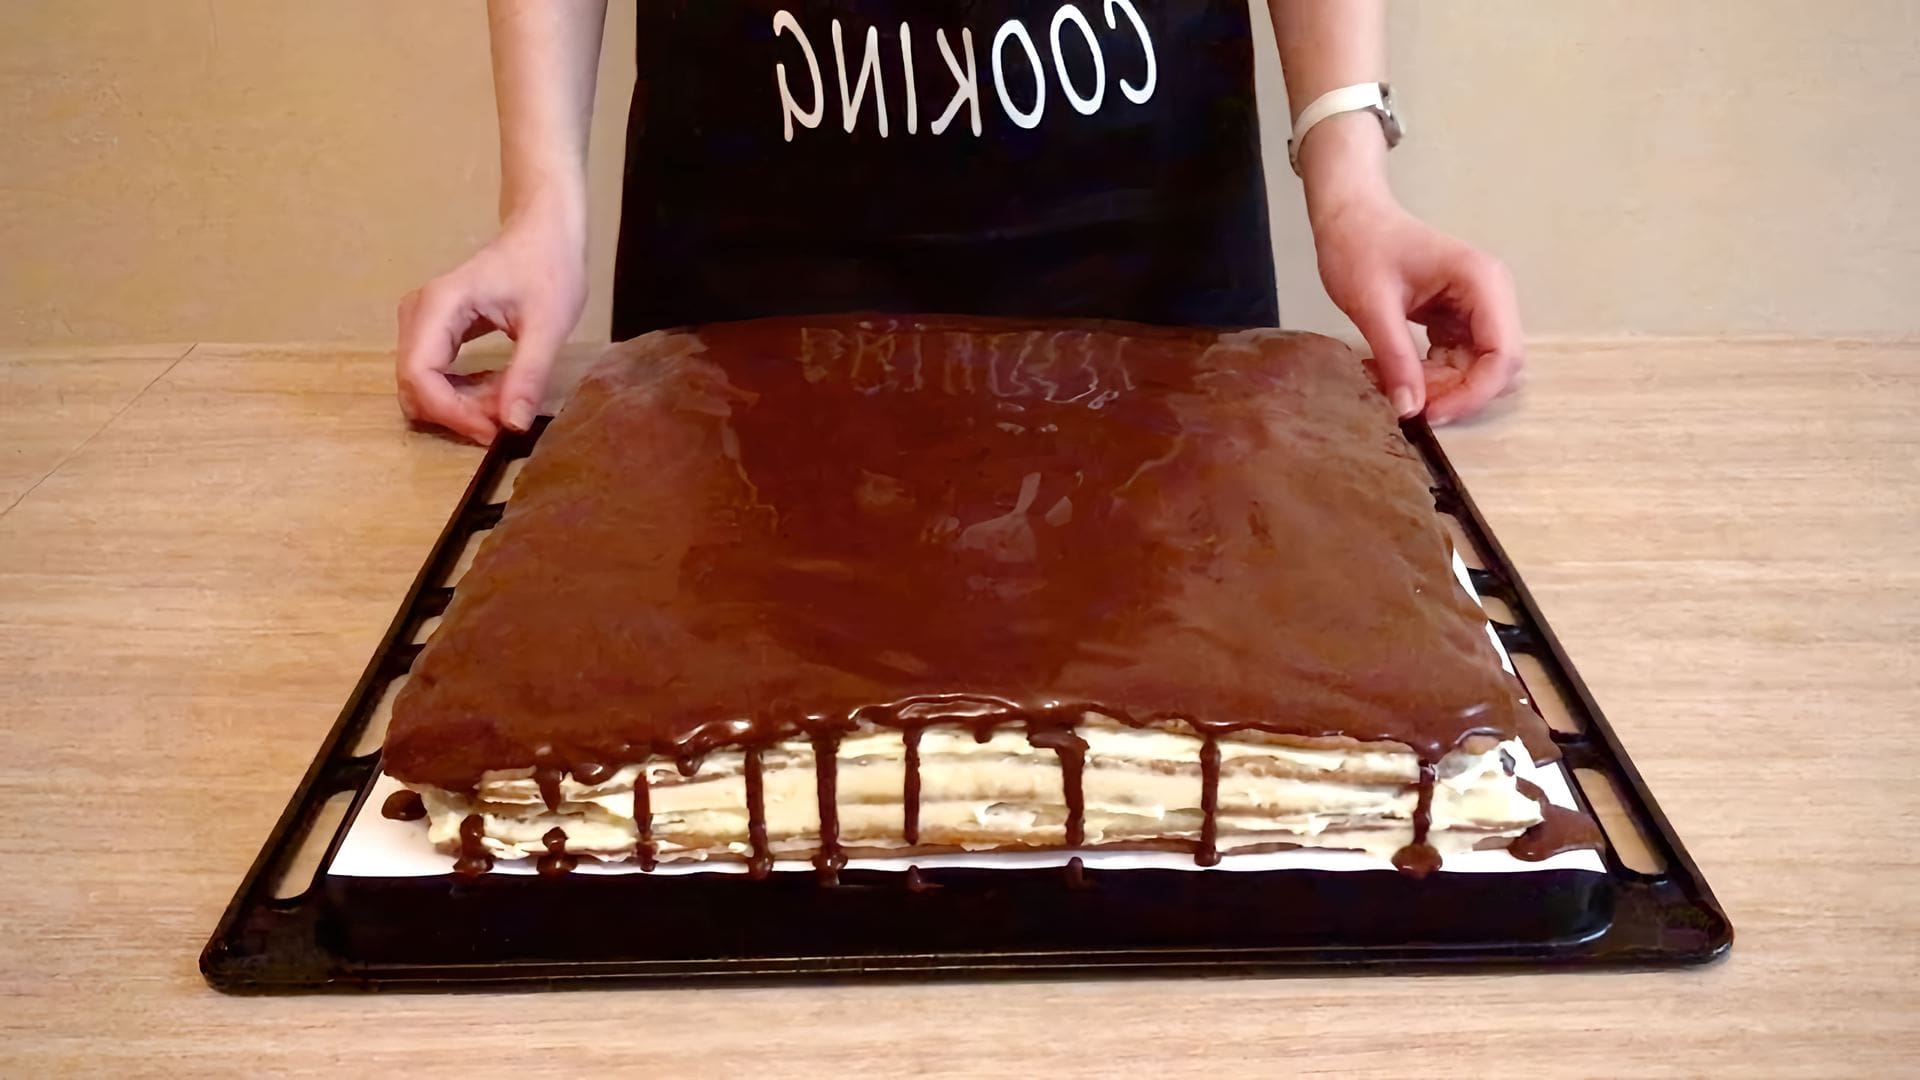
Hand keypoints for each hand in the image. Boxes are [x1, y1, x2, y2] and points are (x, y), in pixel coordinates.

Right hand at [395, 203, 586, 443]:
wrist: (543, 233)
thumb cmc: (548, 267)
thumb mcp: (549, 324)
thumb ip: (529, 374)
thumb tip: (512, 425)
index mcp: (440, 305)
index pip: (420, 375)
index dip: (451, 413)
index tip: (493, 431)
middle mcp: (418, 313)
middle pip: (414, 385)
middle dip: (457, 413)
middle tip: (505, 419)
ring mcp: (421, 323)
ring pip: (421, 385)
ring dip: (460, 406)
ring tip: (506, 403)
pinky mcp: (433, 332)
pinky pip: (433, 376)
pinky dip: (462, 394)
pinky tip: (498, 391)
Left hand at [1310, 191, 1524, 425]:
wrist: (1349, 217)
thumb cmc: (1360, 245)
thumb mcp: (1371, 305)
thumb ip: (1395, 357)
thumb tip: (1411, 411)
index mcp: (1482, 282)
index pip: (1503, 355)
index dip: (1473, 394)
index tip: (1429, 414)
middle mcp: (1491, 296)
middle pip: (1495, 368)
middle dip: (1454, 393)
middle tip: (1403, 399)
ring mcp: (1478, 309)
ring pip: (1476, 371)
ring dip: (1439, 387)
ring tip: (1389, 379)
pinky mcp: (1458, 321)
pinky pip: (1456, 363)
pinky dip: (1429, 376)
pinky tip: (1392, 370)